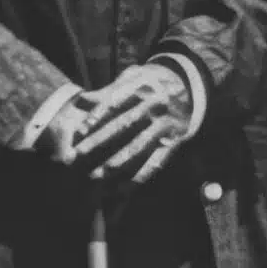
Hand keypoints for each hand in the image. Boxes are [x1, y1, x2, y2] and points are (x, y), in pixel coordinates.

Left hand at [70, 61, 196, 185]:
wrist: (189, 85)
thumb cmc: (150, 83)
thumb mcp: (132, 79)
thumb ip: (107, 92)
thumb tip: (80, 100)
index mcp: (141, 87)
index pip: (115, 102)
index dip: (97, 117)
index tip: (79, 132)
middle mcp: (155, 104)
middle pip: (124, 124)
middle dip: (98, 142)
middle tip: (77, 156)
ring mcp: (166, 123)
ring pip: (139, 145)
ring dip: (117, 162)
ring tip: (96, 175)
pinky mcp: (176, 140)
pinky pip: (157, 160)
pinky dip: (141, 175)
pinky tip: (123, 188)